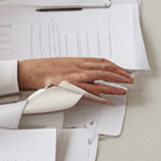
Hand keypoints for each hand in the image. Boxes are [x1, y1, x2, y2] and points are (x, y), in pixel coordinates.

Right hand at [17, 57, 133, 100]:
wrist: (30, 71)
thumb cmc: (44, 68)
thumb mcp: (63, 64)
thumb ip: (77, 67)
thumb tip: (88, 72)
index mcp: (78, 60)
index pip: (102, 61)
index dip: (115, 66)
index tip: (124, 70)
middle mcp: (79, 67)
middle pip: (105, 70)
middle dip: (120, 75)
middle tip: (131, 80)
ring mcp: (75, 77)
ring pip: (100, 81)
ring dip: (114, 86)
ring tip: (124, 90)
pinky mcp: (70, 87)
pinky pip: (89, 92)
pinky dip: (100, 96)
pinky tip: (108, 100)